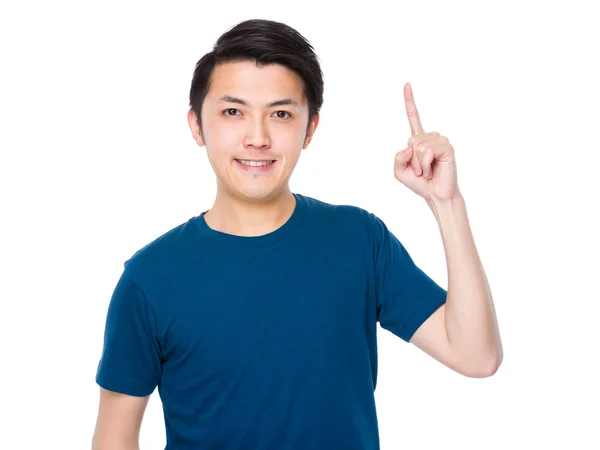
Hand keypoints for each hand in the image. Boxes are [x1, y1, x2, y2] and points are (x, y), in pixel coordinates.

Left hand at [394, 83, 459, 202]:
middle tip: (421, 170)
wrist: (435, 194)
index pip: (413, 117)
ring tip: (428, 170)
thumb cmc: (419, 183)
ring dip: (420, 163)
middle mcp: (429, 137)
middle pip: (411, 141)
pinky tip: (433, 168)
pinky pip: (428, 151)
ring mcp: (439, 141)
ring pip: (419, 146)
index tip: (407, 84)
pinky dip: (427, 163)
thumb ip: (397, 157)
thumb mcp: (399, 171)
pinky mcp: (447, 147)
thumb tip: (411, 144)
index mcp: (418, 140)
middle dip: (412, 160)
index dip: (410, 101)